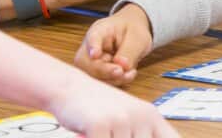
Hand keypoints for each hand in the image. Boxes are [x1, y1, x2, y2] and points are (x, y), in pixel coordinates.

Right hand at [47, 68, 176, 136]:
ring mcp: (122, 120)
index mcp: (151, 116)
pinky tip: (87, 133)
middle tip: (113, 132)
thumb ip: (142, 134)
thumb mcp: (127, 120)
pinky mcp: (100, 125)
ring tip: (101, 131)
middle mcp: (140, 117)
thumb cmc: (97, 107)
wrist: (70, 87)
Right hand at [75, 4, 153, 86]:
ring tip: (130, 73)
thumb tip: (121, 65)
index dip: (92, 47)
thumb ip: (130, 50)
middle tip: (121, 71)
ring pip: (92, 75)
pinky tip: (128, 75)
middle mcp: (90, 46)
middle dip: (103, 70)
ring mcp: (91, 61)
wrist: (133, 34)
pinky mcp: (97, 73)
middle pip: (85, 62)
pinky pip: (101, 81)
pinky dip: (115, 81)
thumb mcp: (138, 37)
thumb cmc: (133, 31)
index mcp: (100, 30)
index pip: (93, 37)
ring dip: (112, 78)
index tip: (95, 54)